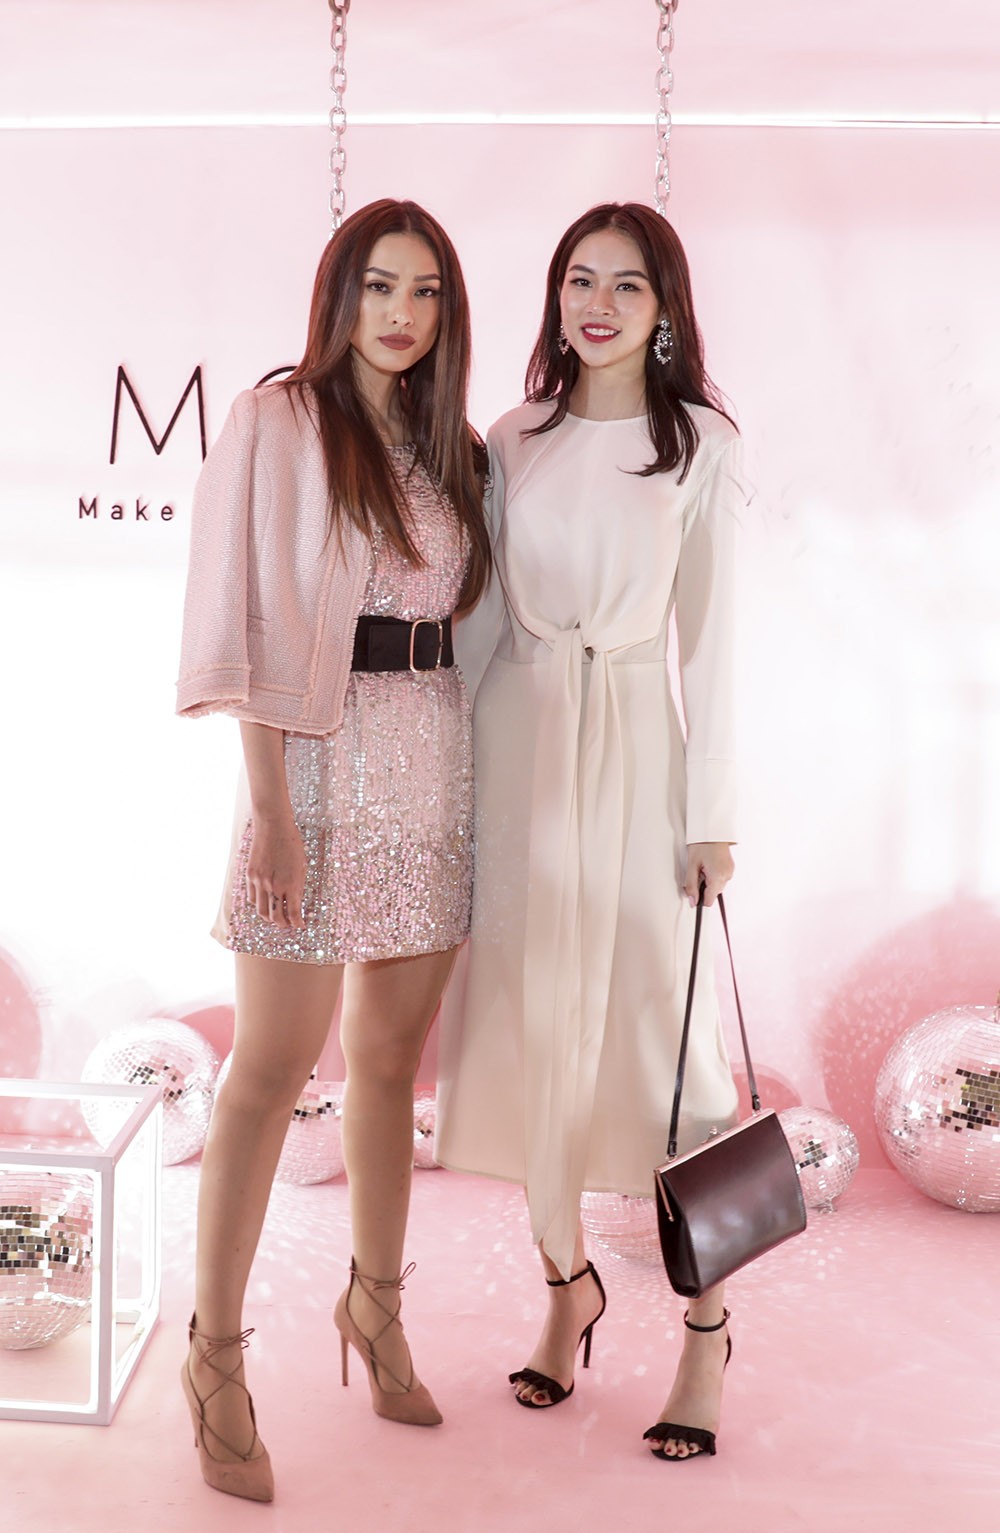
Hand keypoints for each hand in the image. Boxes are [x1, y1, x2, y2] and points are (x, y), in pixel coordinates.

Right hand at [244, 813, 305, 928]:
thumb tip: (295, 903)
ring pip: (261, 911)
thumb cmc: (292, 844)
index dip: (297, 923)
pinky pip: (252, 898)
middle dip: (283, 924)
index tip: (300, 925)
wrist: (273, 826)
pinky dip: (259, 904)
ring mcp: (259, 881)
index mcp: (290, 884)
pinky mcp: (250, 875)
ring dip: (269, 917)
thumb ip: (297, 886)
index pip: (293, 913)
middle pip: (275, 917)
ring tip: (276, 917)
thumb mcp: (301, 866)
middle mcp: (273, 886)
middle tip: (288, 924)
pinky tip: (265, 903)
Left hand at [683, 843, 733, 907]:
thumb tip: (692, 901)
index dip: (700, 899)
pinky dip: (714, 876)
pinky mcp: (731, 868)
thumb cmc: (702, 844)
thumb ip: (691, 886)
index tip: (693, 893)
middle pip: (713, 893)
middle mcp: (727, 876)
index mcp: (717, 876)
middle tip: (697, 872)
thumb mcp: (692, 865)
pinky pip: (721, 878)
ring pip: (717, 886)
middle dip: (703, 887)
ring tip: (704, 866)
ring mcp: (730, 871)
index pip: (709, 901)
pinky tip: (709, 865)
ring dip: (709, 881)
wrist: (712, 830)